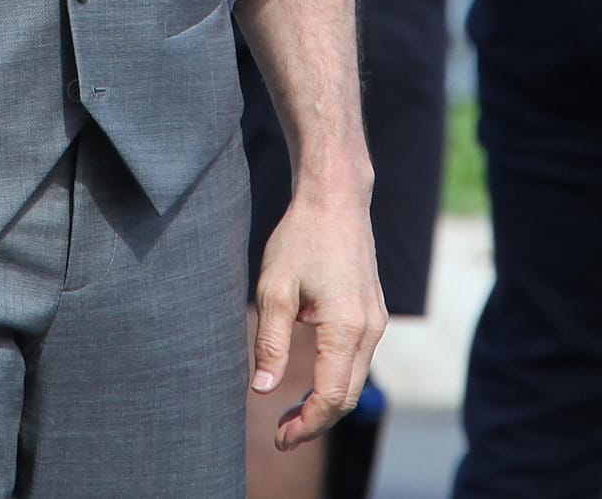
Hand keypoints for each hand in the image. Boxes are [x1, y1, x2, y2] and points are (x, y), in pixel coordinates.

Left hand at [250, 181, 386, 450]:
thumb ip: (270, 342)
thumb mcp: (274, 288)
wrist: (336, 199)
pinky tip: (310, 378)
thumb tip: (263, 388)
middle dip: (316, 421)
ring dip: (326, 401)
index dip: (307, 425)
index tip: (280, 439)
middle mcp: (369, 330)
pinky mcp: (372, 312)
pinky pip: (357, 358)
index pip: (332, 397)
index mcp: (346, 328)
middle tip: (282, 434)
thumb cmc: (301, 237)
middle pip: (347, 396)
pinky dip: (336, 378)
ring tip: (292, 414)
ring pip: (355, 379)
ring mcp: (376, 321)